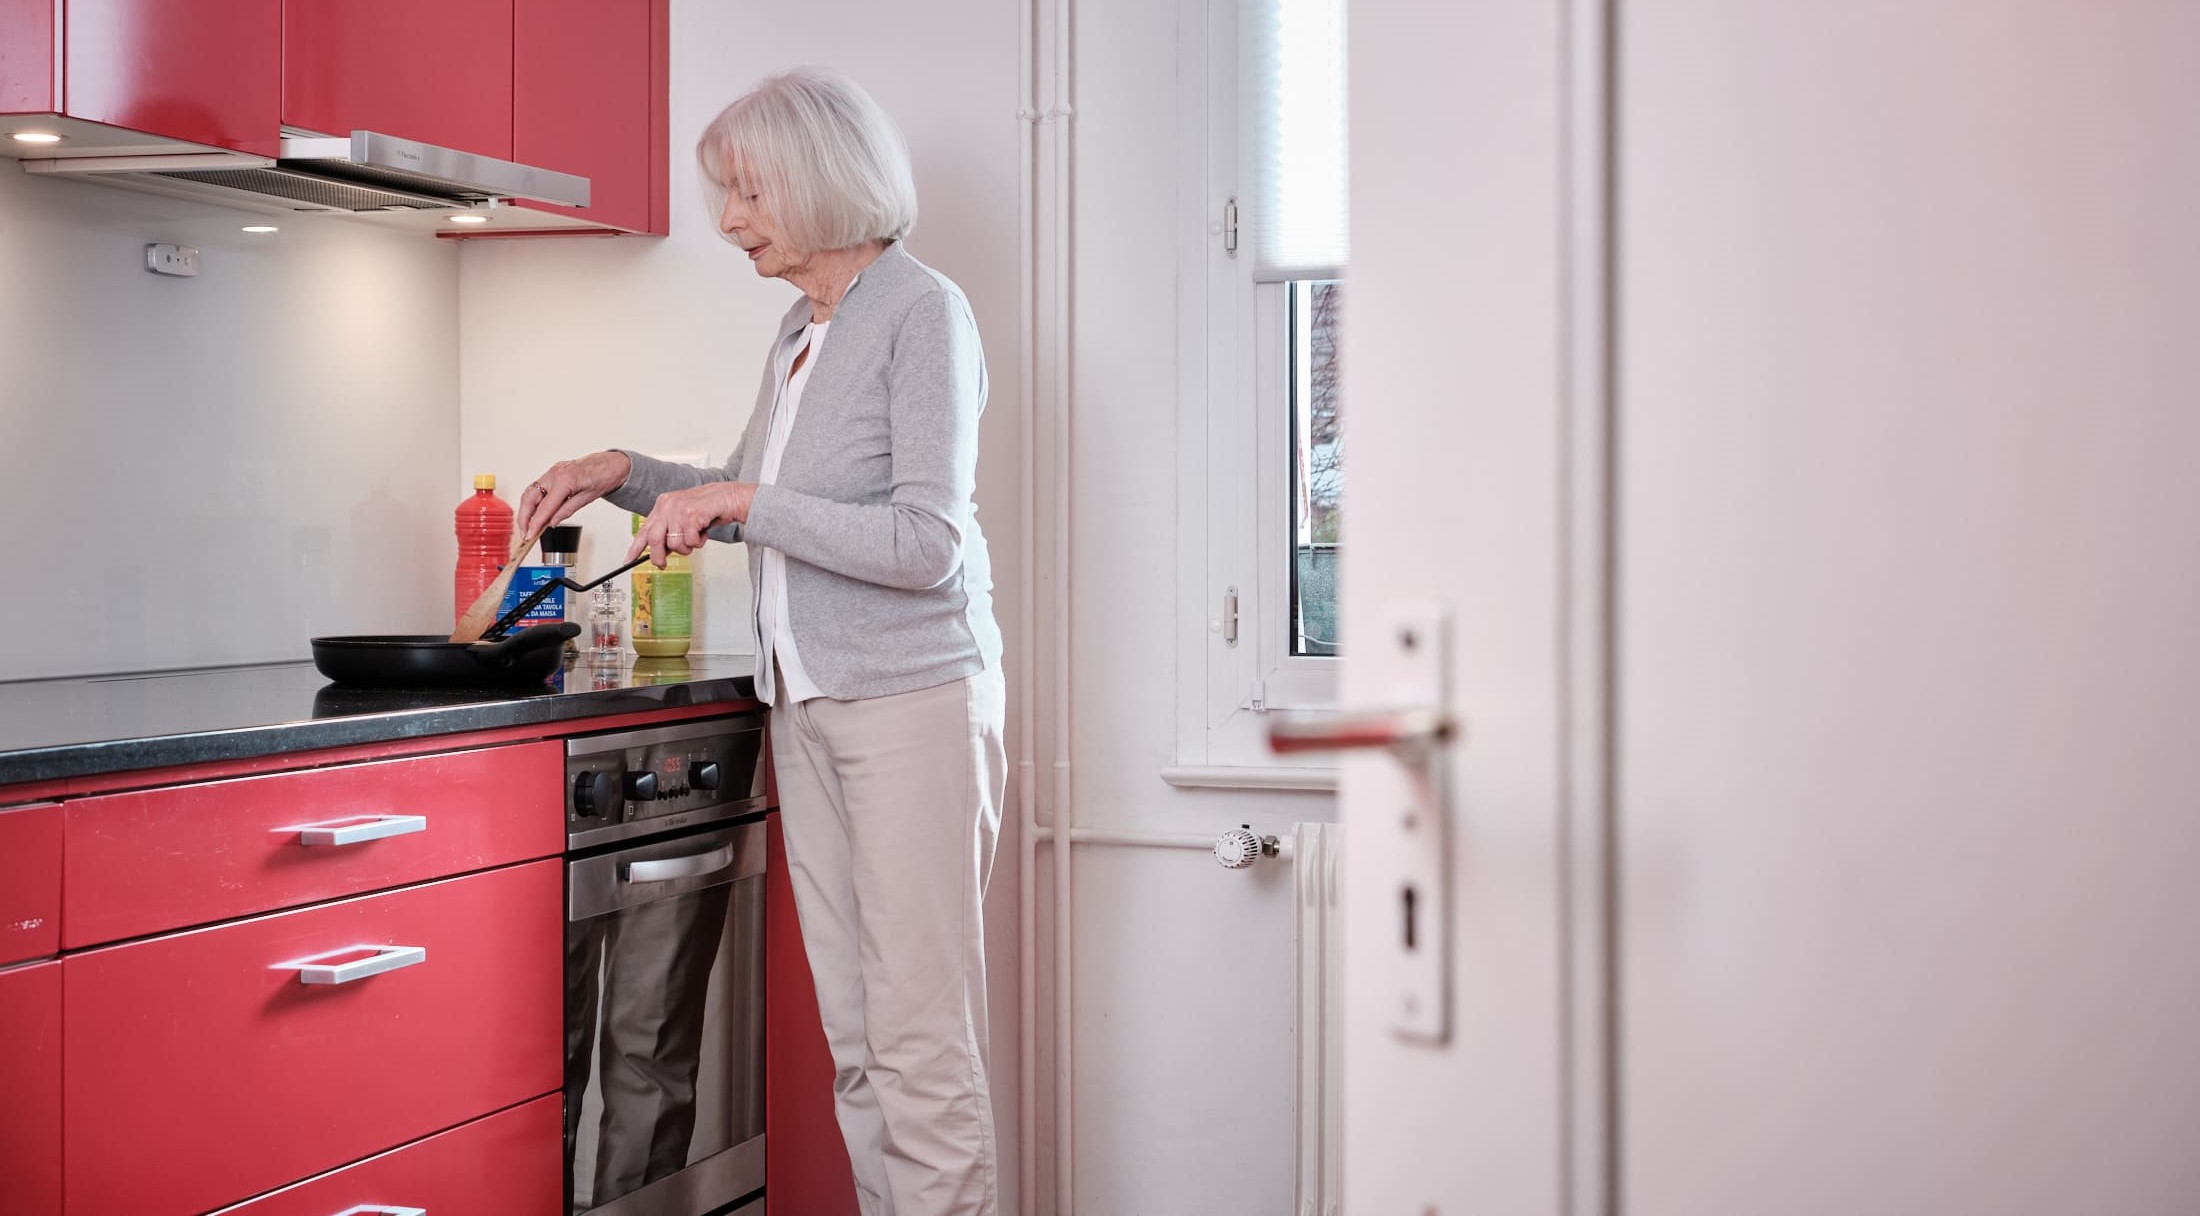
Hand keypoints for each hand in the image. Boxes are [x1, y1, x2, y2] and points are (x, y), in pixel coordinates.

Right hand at [517, 451, 631, 536]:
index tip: (530, 535)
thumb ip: (567, 510)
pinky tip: (536, 512)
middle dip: (524, 516)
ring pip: (531, 492)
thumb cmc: (604, 476)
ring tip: (529, 525)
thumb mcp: (587, 498)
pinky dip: (534, 501)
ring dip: (527, 509)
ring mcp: (552, 471)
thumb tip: (552, 522)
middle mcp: (555, 474)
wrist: (612, 463)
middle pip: (530, 497)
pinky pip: (538, 488)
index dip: (535, 523)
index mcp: (564, 480)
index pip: (544, 507)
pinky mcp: (553, 472)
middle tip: (525, 532)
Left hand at [627, 482, 755, 566]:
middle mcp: (668, 505)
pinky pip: (690, 541)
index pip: (645, 529)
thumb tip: (660, 551)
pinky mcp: (692, 515)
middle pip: (654, 539)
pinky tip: (703, 532)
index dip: (636, 546)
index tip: (628, 559)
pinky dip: (699, 542)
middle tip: (663, 564)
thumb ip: (670, 531)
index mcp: (663, 504)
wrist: (730, 497)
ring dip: (687, 548)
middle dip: (659, 556)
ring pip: (674, 543)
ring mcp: (679, 509)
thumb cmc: (709, 508)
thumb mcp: (683, 517)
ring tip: (695, 538)